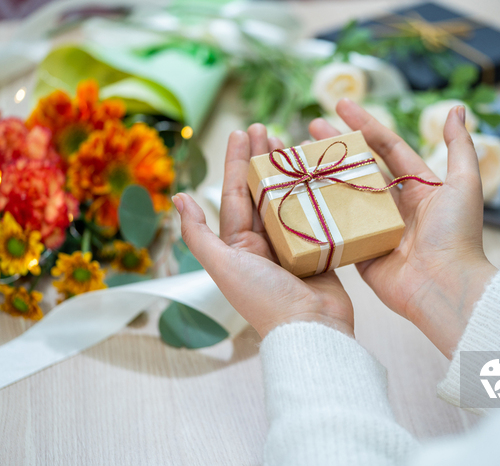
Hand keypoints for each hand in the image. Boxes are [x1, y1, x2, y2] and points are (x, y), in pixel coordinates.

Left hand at [172, 124, 353, 338]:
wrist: (310, 329)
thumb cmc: (264, 298)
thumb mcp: (223, 265)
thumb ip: (198, 234)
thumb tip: (178, 197)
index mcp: (239, 243)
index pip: (236, 192)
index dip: (238, 160)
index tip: (242, 132)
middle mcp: (264, 241)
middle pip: (262, 190)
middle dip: (262, 159)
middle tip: (266, 129)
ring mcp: (294, 244)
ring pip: (290, 198)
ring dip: (290, 171)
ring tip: (291, 143)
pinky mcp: (320, 249)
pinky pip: (317, 214)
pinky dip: (318, 193)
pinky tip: (321, 174)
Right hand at [309, 99, 496, 357]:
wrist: (444, 287)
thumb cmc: (456, 235)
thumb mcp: (464, 185)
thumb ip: (460, 146)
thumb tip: (456, 110)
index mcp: (417, 186)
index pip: (386, 147)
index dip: (364, 124)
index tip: (339, 105)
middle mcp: (394, 205)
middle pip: (359, 168)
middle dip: (336, 146)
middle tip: (309, 130)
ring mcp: (375, 229)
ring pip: (343, 196)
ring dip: (322, 176)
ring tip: (297, 158)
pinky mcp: (361, 252)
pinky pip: (337, 229)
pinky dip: (320, 214)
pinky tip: (298, 196)